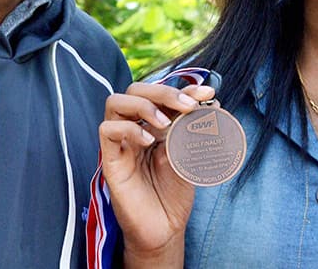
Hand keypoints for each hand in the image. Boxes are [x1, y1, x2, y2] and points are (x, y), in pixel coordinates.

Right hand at [99, 81, 215, 267]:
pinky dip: (129, 129)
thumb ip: (193, 131)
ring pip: (115, 101)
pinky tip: (149, 142)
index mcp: (155, 124)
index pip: (163, 94)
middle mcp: (135, 128)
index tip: (208, 93)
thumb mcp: (190, 156)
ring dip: (144, 105)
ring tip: (165, 124)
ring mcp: (121, 143)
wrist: (165, 229)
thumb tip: (210, 104)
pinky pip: (107, 130)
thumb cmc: (175, 193)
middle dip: (164, 92)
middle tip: (188, 106)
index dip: (185, 88)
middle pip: (136, 90)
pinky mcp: (110, 160)